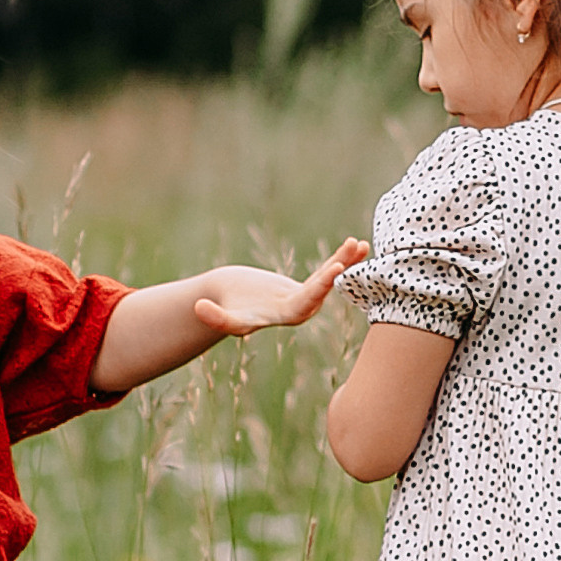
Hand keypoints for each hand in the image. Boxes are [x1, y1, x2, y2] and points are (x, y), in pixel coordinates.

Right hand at [192, 237, 368, 339]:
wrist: (228, 300)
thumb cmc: (225, 308)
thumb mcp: (221, 315)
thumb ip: (214, 316)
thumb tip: (199, 308)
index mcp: (285, 316)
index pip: (306, 302)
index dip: (320, 288)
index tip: (334, 272)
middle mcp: (301, 309)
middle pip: (324, 289)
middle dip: (339, 271)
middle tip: (353, 253)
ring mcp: (305, 297)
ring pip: (329, 278)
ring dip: (346, 261)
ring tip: (361, 244)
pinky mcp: (305, 286)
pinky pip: (327, 271)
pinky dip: (342, 258)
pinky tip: (357, 246)